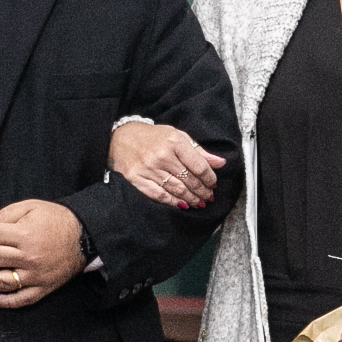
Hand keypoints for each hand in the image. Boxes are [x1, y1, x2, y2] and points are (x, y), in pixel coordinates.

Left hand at [0, 199, 86, 308]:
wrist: (85, 236)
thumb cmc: (56, 219)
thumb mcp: (31, 207)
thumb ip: (7, 215)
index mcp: (24, 234)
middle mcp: (28, 256)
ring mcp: (35, 275)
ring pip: (3, 281)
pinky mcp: (44, 287)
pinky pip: (23, 298)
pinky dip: (7, 302)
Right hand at [109, 121, 224, 207]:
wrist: (121, 138)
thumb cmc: (153, 137)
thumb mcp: (177, 137)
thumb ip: (199, 151)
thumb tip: (221, 163)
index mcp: (174, 141)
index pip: (199, 165)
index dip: (209, 178)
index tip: (213, 184)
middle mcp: (162, 155)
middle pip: (189, 179)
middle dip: (202, 191)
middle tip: (208, 197)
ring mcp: (148, 168)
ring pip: (177, 189)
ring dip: (191, 198)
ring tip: (199, 203)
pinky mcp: (136, 179)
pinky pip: (159, 195)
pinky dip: (173, 202)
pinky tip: (182, 204)